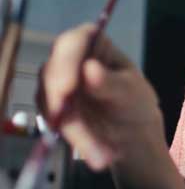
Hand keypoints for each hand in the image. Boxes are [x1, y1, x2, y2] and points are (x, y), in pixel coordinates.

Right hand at [38, 23, 164, 170]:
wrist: (131, 134)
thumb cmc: (135, 103)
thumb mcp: (131, 92)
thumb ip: (110, 82)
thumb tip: (89, 68)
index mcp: (97, 45)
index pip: (75, 40)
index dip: (66, 60)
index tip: (67, 87)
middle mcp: (73, 59)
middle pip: (52, 68)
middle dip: (58, 97)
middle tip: (67, 123)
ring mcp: (58, 82)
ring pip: (47, 97)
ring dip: (69, 125)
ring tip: (96, 147)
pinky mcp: (52, 106)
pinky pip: (49, 118)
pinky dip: (69, 136)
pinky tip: (91, 148)